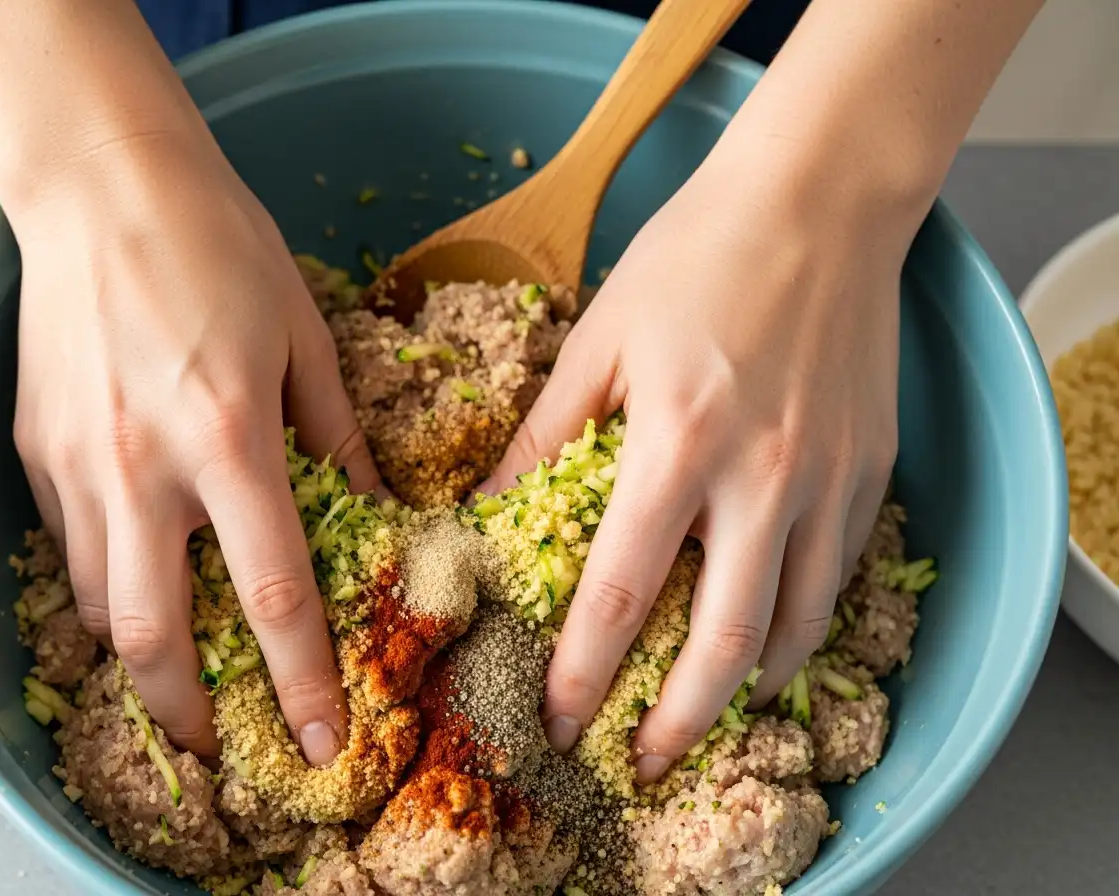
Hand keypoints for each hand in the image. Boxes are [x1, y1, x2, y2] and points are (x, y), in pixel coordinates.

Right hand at [11, 136, 377, 761]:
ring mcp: (76, 463)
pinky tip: (138, 567)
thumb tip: (373, 507)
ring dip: (139, 652)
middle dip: (188, 711)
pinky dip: (104, 577)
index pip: (272, 595)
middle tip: (221, 740)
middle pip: (154, 637)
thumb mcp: (306, 336)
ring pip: (96, 603)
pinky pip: (67, 543)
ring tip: (177, 667)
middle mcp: (143, 467)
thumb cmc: (220, 246)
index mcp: (230, 438)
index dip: (303, 679)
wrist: (103, 183)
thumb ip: (336, 435)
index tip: (321, 736)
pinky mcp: (34, 449)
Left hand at [482, 154, 906, 783]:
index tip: (557, 718)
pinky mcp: (871, 468)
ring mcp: (828, 477)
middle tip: (643, 761)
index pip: (618, 592)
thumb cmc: (696, 257)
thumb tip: (486, 510)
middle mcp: (763, 475)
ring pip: (797, 621)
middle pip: (723, 639)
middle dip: (678, 719)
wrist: (818, 200)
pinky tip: (773, 635)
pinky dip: (804, 620)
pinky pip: (838, 571)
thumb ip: (542, 436)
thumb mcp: (598, 340)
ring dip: (748, 684)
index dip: (582, 671)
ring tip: (709, 715)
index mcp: (678, 442)